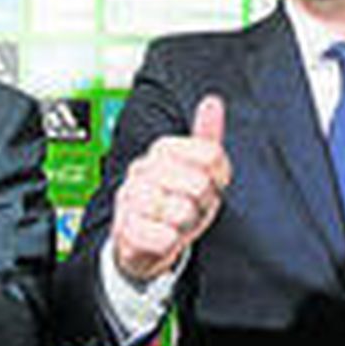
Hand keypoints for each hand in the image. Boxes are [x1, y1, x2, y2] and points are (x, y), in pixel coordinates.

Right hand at [113, 95, 231, 281]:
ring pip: (182, 212)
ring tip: (173, 223)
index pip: (211, 154)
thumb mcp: (197, 168)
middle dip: (202, 204)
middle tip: (189, 207)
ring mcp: (131, 197)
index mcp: (162, 149)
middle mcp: (143, 168)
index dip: (218, 177)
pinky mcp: (126, 228)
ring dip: (186, 226)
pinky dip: (170, 243)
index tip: (208, 184)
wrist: (142, 240)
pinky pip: (166, 238)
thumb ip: (206, 135)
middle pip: (200, 184)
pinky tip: (161, 236)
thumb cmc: (173, 200)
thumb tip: (212, 102)